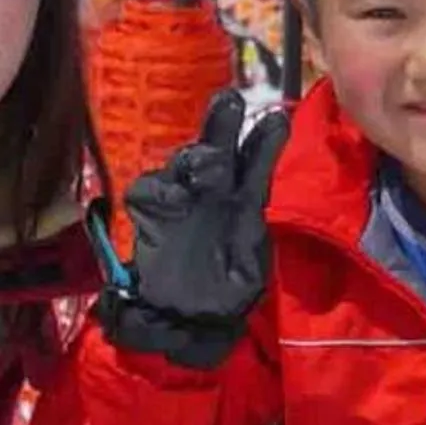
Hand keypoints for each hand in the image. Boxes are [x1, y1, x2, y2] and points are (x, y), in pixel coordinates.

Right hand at [98, 88, 286, 370]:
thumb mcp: (250, 270)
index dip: (264, 142)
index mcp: (243, 202)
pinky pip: (148, 193)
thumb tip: (252, 219)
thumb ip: (250, 241)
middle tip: (232, 102)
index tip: (277, 122)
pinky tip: (175, 199)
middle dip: (223, 124)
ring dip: (195, 156)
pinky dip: (159, 192)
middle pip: (217, 149)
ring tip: (208, 158)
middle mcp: (212, 193)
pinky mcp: (149, 215)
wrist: (182, 323)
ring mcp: (179, 201)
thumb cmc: (224, 295)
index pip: (255, 163)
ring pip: (184, 165)